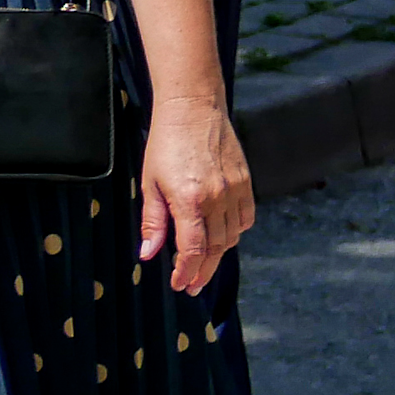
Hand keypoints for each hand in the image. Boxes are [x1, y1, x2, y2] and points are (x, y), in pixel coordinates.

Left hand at [139, 94, 254, 297]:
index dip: (186, 272)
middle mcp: (218, 197)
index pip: (193, 249)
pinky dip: (236, 231)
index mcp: (190, 200)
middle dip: (203, 270)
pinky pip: (246, 216)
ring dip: (219, 253)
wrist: (194, 109)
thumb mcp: (150, 184)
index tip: (180, 285)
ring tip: (204, 263)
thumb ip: (153, 222)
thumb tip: (147, 255)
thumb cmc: (165, 145)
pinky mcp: (246, 180)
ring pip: (233, 235)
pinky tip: (223, 236)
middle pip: (215, 248)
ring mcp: (236, 189)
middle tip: (192, 285)